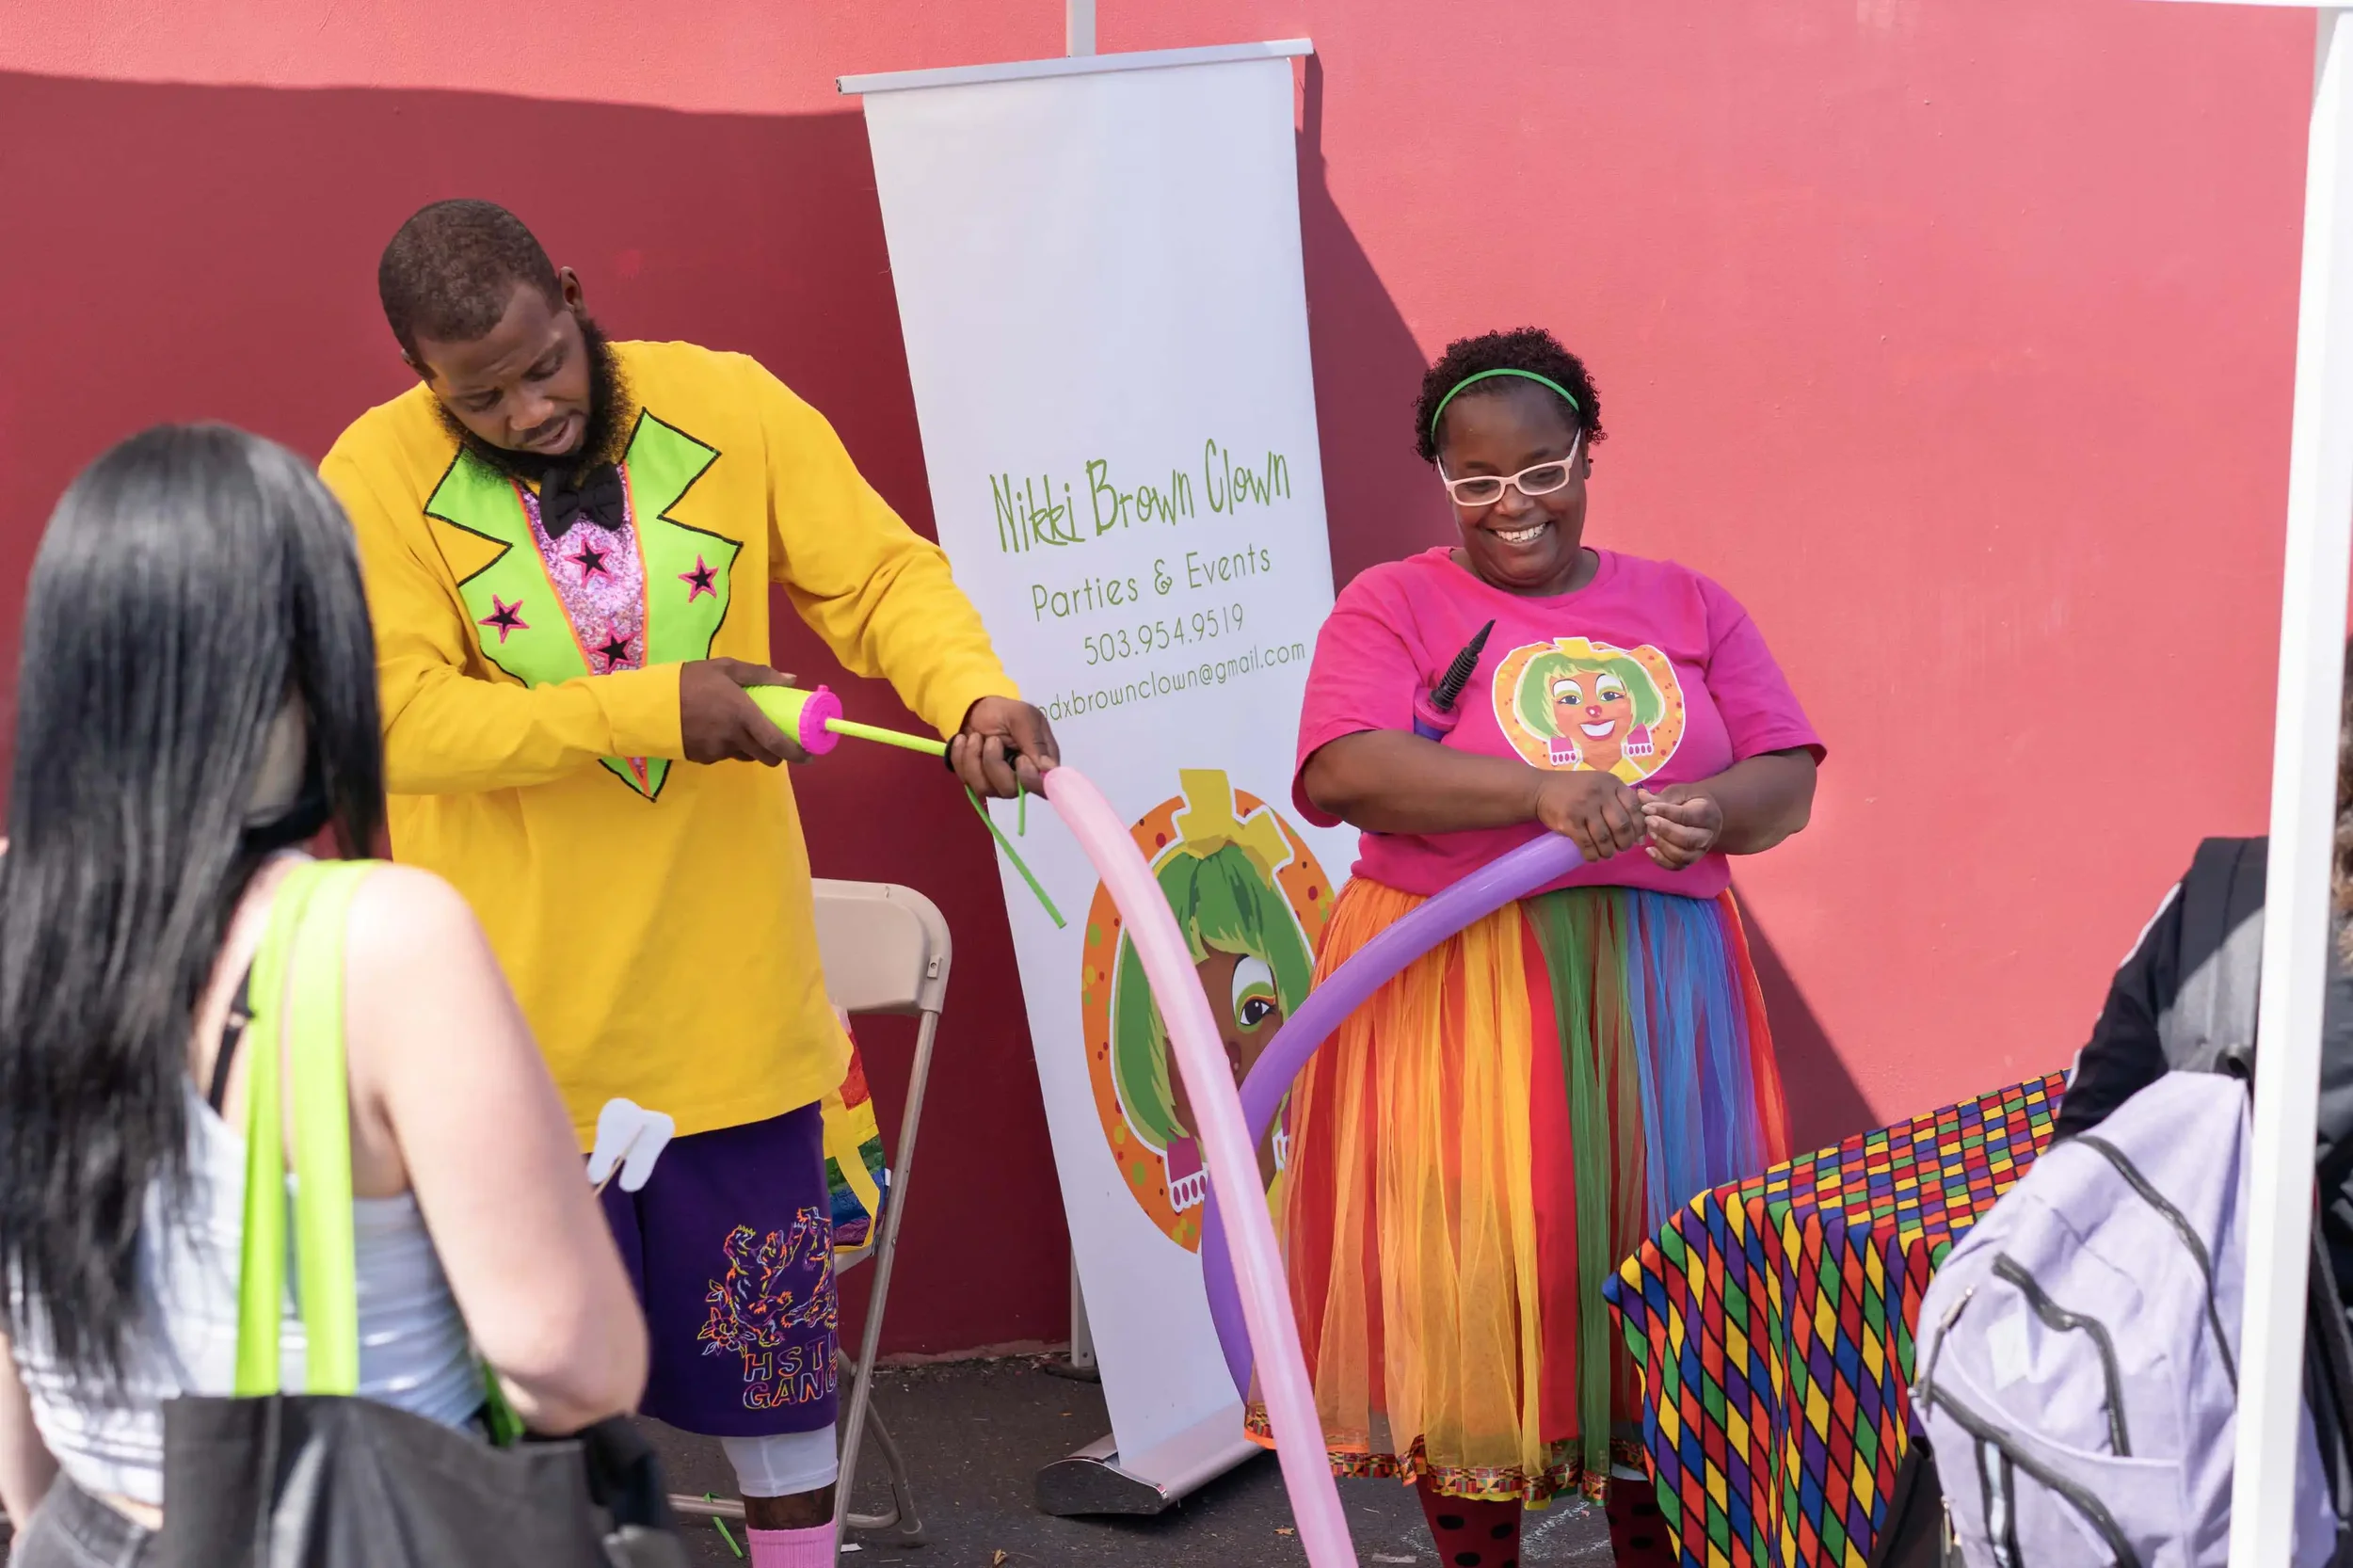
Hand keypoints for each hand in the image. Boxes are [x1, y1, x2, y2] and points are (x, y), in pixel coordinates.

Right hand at [678, 658, 806, 766]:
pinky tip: (718, 730)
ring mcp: (718, 751)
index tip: (809, 756)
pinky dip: (729, 747)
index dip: (796, 753)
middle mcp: (734, 738)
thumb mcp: (725, 668)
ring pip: (745, 755)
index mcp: (743, 714)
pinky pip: (724, 756)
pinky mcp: (703, 759)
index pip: (777, 743)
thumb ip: (760, 675)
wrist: (649, 704)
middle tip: (777, 740)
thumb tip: (791, 680)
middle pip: (766, 757)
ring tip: (741, 728)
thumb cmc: (690, 681)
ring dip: (751, 747)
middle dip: (776, 752)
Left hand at [951, 696, 1058, 798]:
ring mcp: (998, 784)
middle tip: (992, 739)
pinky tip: (964, 741)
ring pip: (984, 789)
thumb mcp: (1022, 717)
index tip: (1020, 759)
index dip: (1030, 780)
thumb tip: (1048, 769)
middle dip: (994, 763)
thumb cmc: (1004, 712)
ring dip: (974, 758)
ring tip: (975, 736)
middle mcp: (1020, 779)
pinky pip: (966, 781)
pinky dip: (961, 757)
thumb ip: (1035, 742)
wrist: (975, 711)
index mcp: (1039, 763)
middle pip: (1009, 790)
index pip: (1042, 787)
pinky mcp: (977, 782)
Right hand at [1533, 770, 1647, 860]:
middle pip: (1622, 825)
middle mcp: (1599, 793)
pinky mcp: (1569, 821)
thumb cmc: (1574, 789)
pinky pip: (1587, 844)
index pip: (1634, 807)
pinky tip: (1593, 856)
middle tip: (1622, 848)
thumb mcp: (1599, 784)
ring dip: (1609, 851)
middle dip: (1625, 842)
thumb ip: (1619, 800)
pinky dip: (1592, 854)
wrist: (1540, 789)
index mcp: (1610, 783)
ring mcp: (1583, 807)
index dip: (1639, 826)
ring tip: (1607, 854)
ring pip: (1605, 837)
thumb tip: (1641, 831)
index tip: (1637, 837)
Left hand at [1639, 785, 1722, 869]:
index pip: (1686, 815)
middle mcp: (1708, 834)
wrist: (1702, 814)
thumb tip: (1641, 795)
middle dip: (1664, 830)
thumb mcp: (1679, 793)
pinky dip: (1661, 861)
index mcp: (1708, 813)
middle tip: (1648, 820)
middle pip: (1687, 838)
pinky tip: (1649, 849)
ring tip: (1650, 832)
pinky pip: (1676, 866)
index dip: (1664, 812)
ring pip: (1682, 855)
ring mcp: (1701, 850)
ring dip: (1662, 845)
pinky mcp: (1691, 860)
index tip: (1646, 808)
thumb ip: (1662, 797)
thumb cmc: (1688, 801)